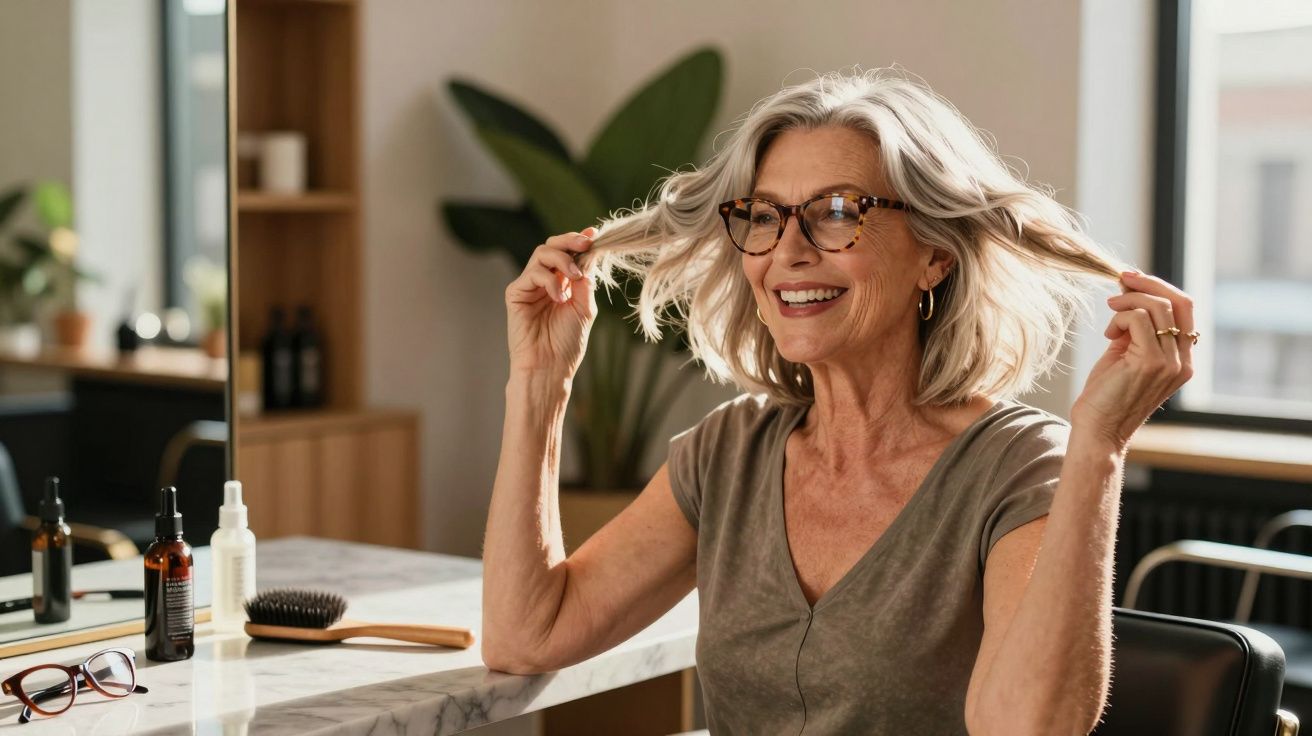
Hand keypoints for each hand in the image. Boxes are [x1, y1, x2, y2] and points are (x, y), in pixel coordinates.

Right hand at [504, 228, 597, 378]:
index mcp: (562, 283)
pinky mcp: (515, 293)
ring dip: (562, 259)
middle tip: (585, 244)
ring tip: (575, 278)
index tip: (593, 234)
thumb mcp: (584, 309)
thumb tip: (589, 258)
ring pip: (541, 253)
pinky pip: (533, 273)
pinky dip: (550, 280)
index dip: (579, 242)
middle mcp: (545, 281)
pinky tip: (559, 298)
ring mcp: (529, 286)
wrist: (549, 367)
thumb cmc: (566, 344)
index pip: (568, 254)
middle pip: (552, 246)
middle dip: (570, 241)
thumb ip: (585, 283)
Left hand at [1071, 270, 1194, 449]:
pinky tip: (1108, 336)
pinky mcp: (1151, 362)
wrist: (1098, 431)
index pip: (1185, 308)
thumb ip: (1134, 327)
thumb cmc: (1106, 396)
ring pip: (1157, 307)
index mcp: (1183, 358)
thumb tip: (1129, 290)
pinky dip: (1118, 318)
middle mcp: (1184, 360)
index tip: (1131, 279)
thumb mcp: (1126, 354)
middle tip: (1120, 280)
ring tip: (1109, 314)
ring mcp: (1171, 362)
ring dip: (1127, 302)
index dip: (1159, 287)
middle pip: (1179, 301)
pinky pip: (1137, 319)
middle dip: (1147, 284)